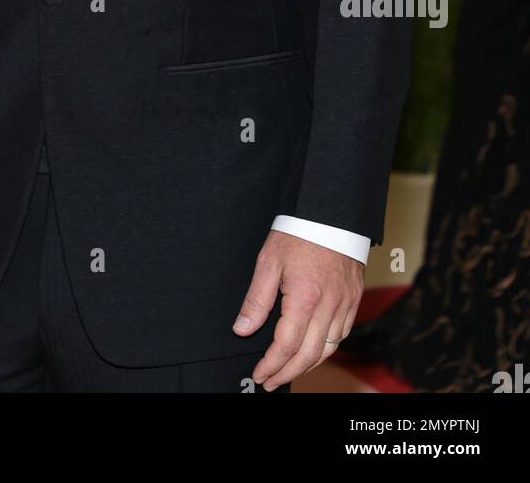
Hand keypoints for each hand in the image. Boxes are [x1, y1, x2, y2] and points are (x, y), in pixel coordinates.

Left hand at [232, 229, 363, 389]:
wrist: (333, 213)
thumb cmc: (299, 233)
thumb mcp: (269, 261)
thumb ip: (256, 299)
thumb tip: (242, 329)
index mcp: (304, 298)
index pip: (286, 345)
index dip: (271, 364)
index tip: (259, 374)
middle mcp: (328, 306)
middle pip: (308, 355)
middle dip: (287, 372)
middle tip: (270, 381)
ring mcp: (344, 304)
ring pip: (328, 349)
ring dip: (307, 366)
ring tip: (288, 371)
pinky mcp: (353, 299)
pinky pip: (342, 334)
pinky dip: (326, 348)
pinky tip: (313, 350)